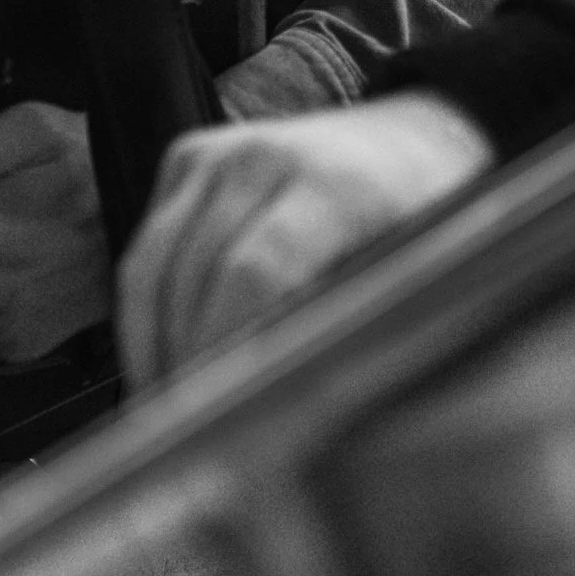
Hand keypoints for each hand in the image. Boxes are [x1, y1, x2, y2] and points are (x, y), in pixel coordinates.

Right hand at [114, 91, 496, 383]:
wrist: (417, 135)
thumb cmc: (428, 214)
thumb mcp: (422, 275)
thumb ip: (361, 333)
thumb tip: (296, 418)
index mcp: (336, 187)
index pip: (255, 274)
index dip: (228, 350)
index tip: (221, 419)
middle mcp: (267, 156)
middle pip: (193, 275)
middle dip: (186, 364)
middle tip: (187, 440)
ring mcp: (221, 151)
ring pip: (152, 265)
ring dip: (151, 347)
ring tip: (168, 417)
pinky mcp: (190, 157)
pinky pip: (147, 248)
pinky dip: (145, 312)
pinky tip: (166, 363)